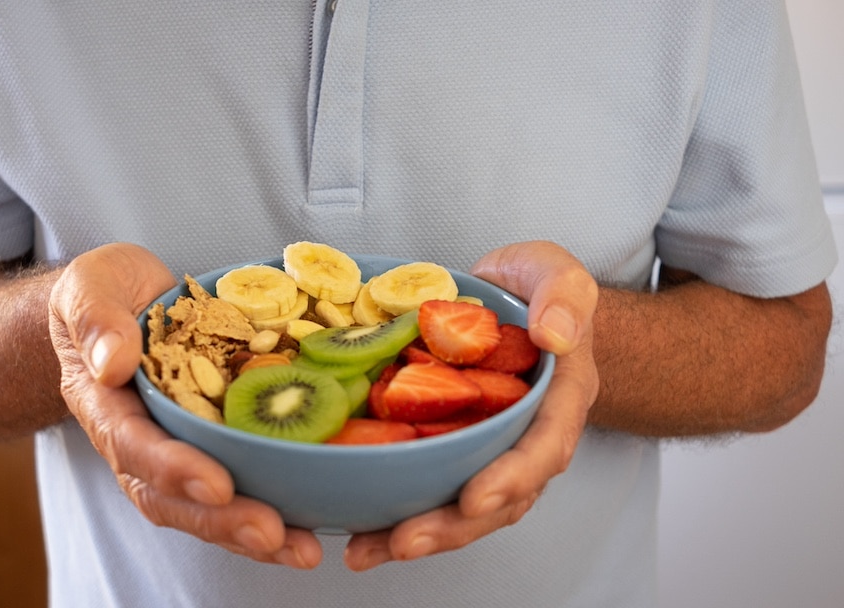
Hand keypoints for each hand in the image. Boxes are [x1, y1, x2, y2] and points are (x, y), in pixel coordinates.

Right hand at [47, 243, 322, 568]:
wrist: (124, 299)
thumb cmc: (106, 290)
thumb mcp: (90, 284)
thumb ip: (95, 318)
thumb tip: (111, 362)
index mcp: (106, 406)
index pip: (135, 446)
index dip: (175, 469)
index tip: (217, 483)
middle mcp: (139, 440)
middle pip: (173, 496)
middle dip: (222, 520)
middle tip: (270, 532)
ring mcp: (176, 448)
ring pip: (206, 506)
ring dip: (250, 532)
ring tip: (300, 548)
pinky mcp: (212, 443)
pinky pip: (237, 484)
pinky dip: (271, 508)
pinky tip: (310, 526)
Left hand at [343, 240, 598, 570]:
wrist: (515, 297)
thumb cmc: (538, 287)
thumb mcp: (557, 273)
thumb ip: (565, 296)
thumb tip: (555, 335)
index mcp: (557, 402)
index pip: (543, 449)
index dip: (511, 479)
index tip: (474, 501)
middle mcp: (525, 437)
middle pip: (500, 498)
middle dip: (453, 526)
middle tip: (403, 541)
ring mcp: (488, 447)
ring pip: (462, 506)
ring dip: (418, 533)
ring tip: (367, 552)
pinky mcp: (452, 445)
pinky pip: (431, 484)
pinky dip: (396, 509)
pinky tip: (356, 528)